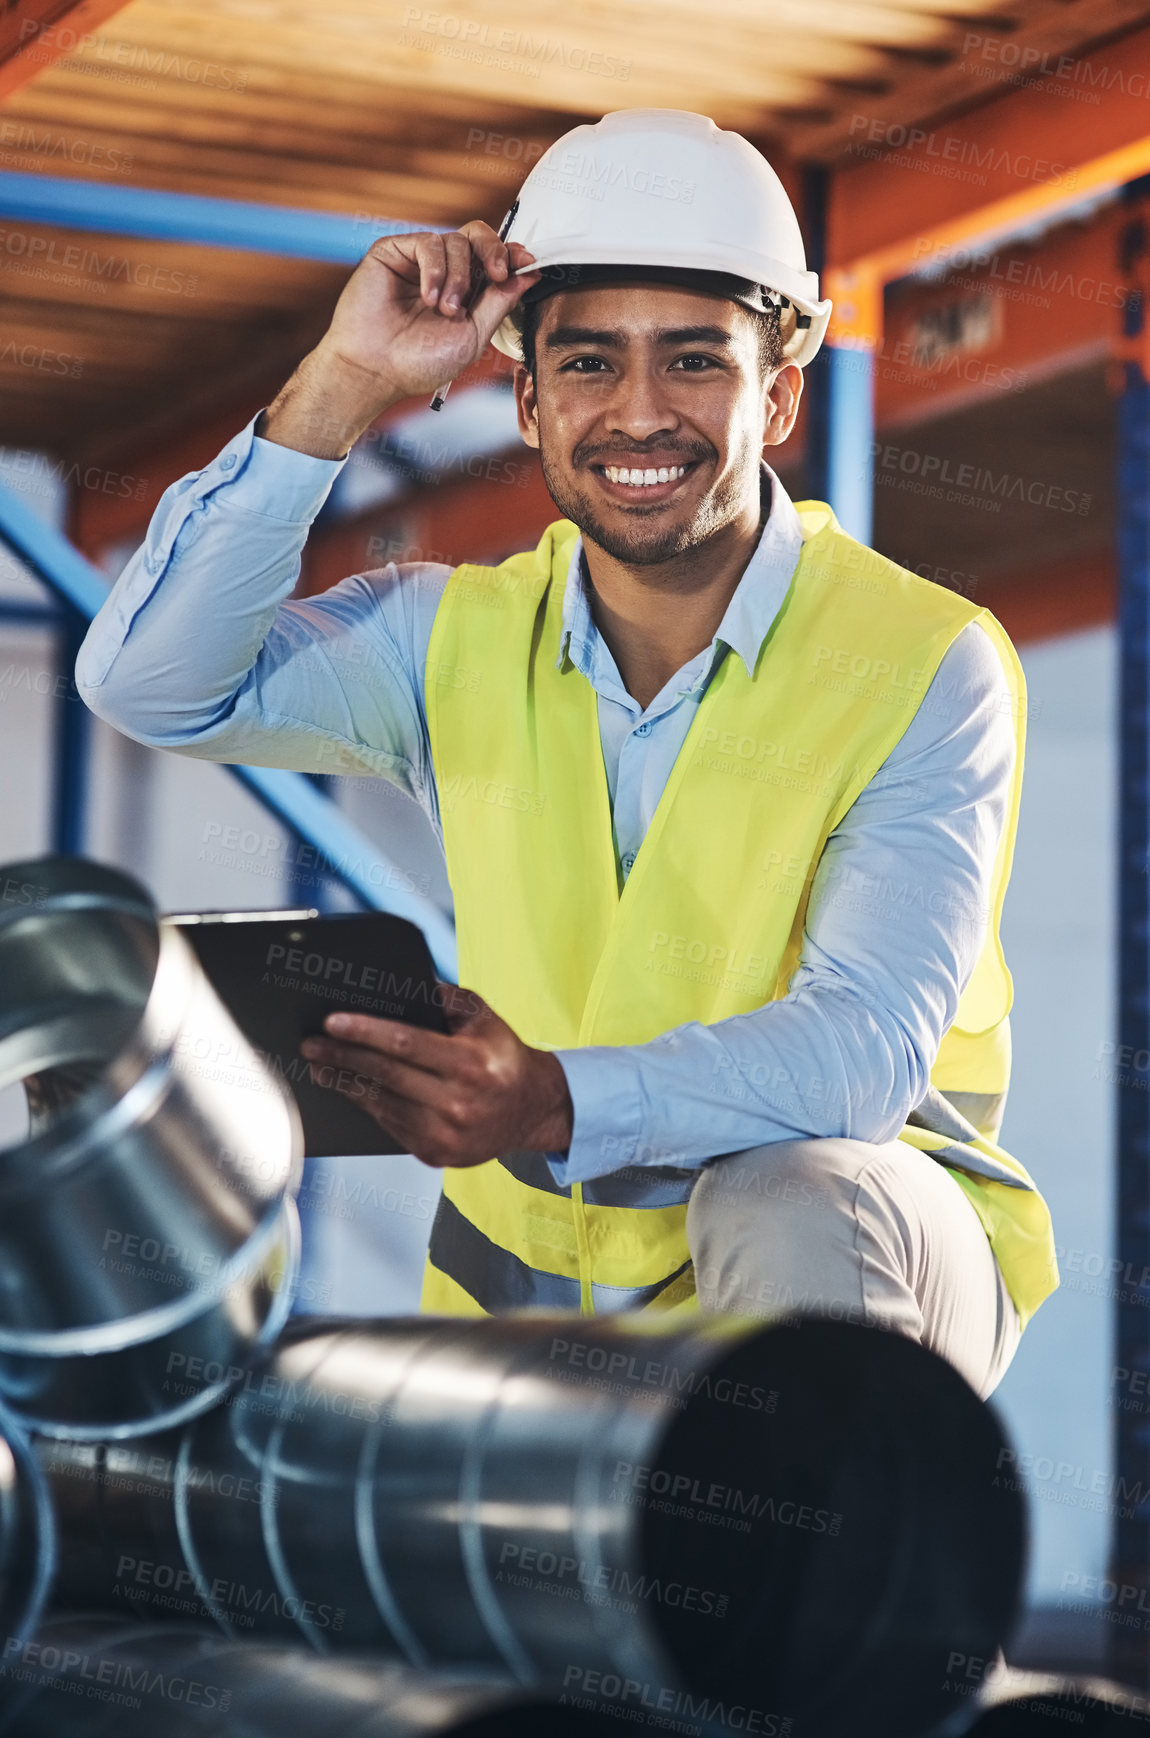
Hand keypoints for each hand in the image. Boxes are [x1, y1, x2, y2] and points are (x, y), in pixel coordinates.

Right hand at [260, 222, 540, 457]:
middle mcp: (445, 272)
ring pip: (456, 240)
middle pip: (479, 236)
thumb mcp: (473, 336)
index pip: (495, 259)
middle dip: (495, 252)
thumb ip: (500, 303)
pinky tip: (429, 297)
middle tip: (498, 275)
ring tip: (445, 309)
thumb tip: (531, 274)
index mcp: (467, 291)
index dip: (513, 256)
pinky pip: (429, 243)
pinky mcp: (395, 252)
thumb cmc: (420, 362)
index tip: (527, 263)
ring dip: (458, 276)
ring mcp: (419, 261)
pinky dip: (436, 269)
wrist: (376, 370)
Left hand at [299, 984, 573, 1167]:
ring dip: (346, 1083)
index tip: (332, 1022)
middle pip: (386, 1076)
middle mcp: (460, 1103)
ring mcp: (447, 1135)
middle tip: (312, 1044)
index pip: (406, 1044)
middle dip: (343, 1057)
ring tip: (321, 1065)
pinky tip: (350, 1087)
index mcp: (472, 1064)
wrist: (532, 1110)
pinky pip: (390, 1125)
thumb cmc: (501, 1054)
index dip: (365, 1032)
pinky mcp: (436, 1155)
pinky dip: (366, 1105)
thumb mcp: (482, 1017)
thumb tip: (391, 987)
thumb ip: (443, 998)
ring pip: (382, 1104)